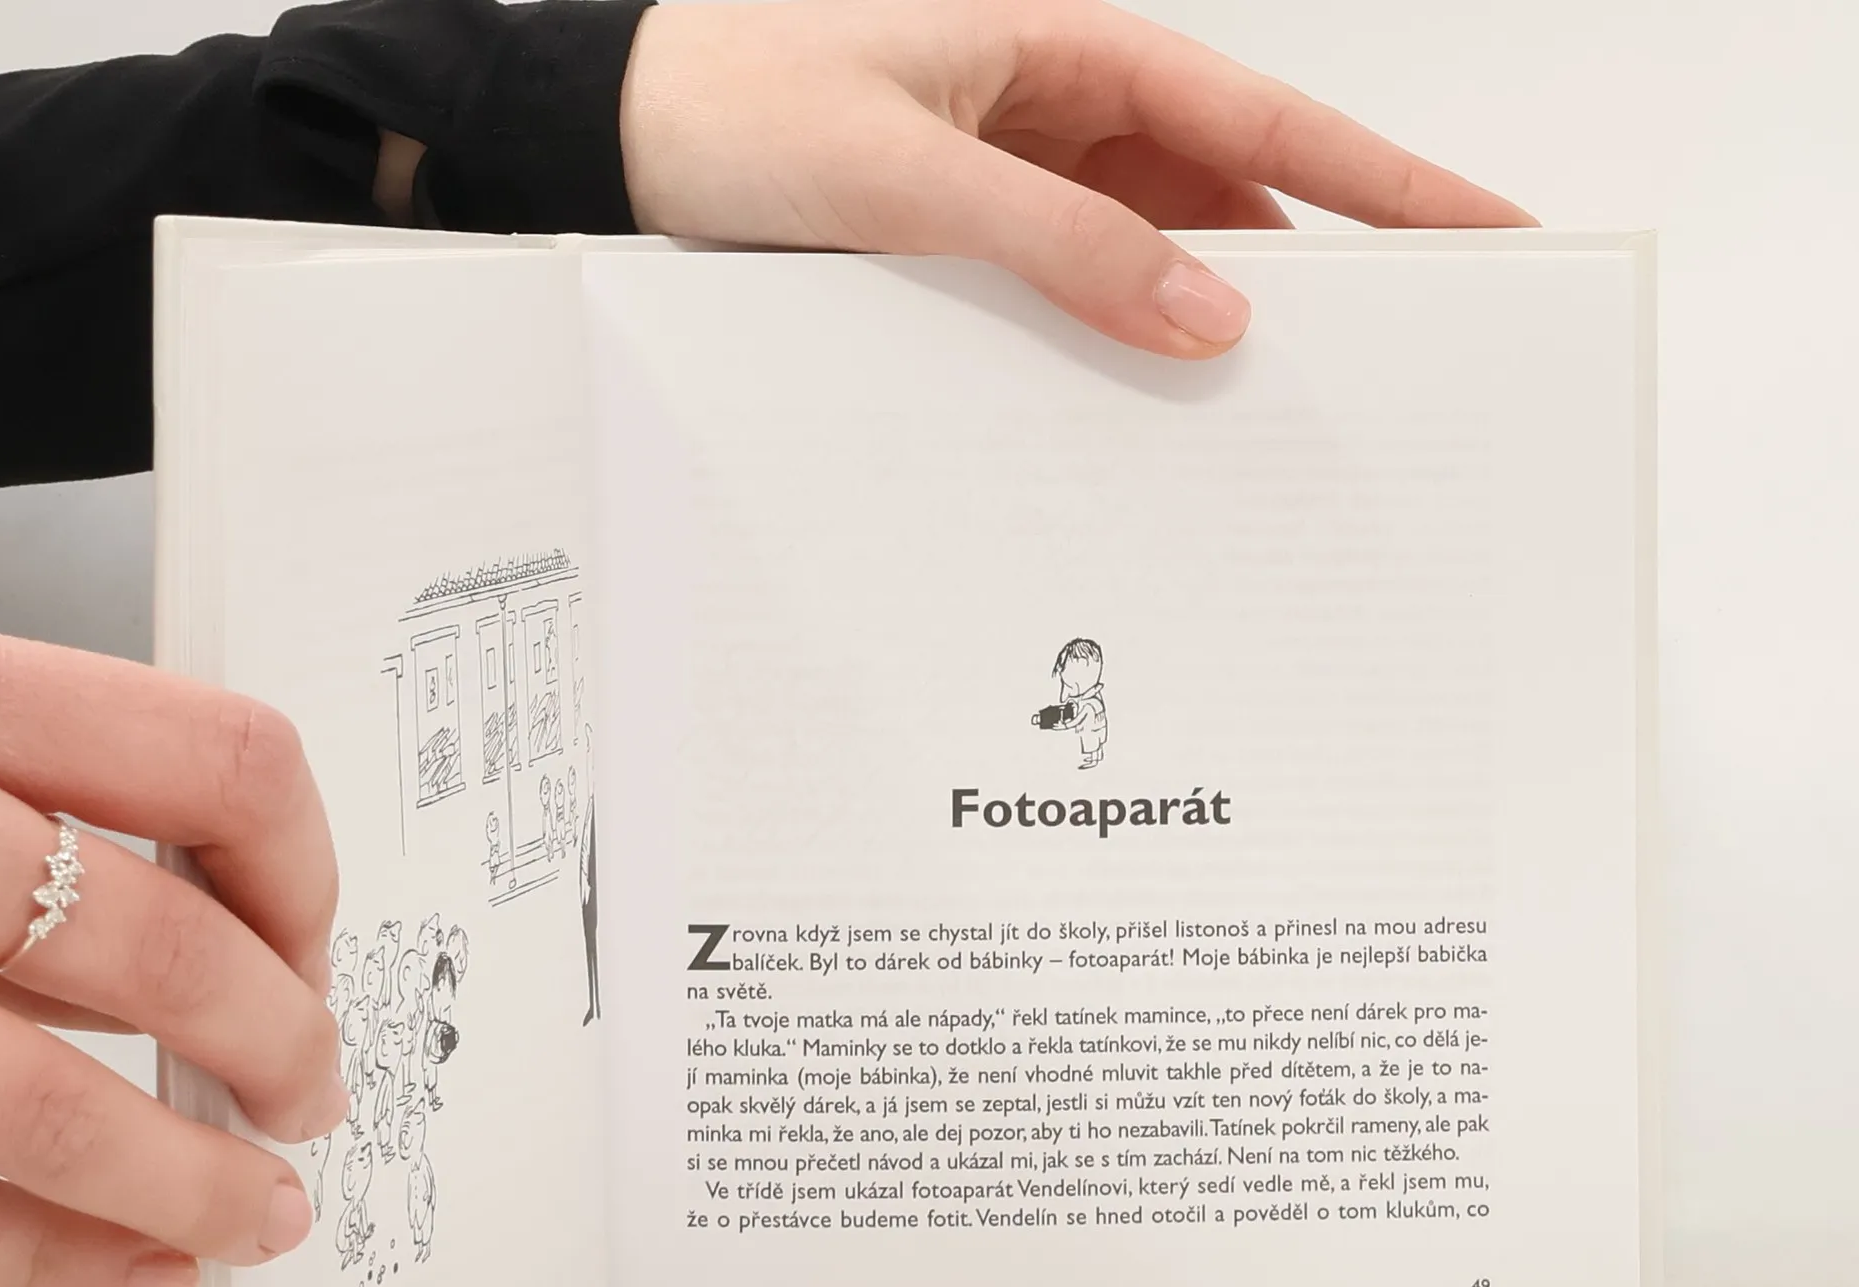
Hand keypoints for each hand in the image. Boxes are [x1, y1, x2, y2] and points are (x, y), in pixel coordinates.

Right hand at [0, 621, 345, 1286]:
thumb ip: (36, 805)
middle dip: (277, 1050)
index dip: (303, 878)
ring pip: (40, 1100)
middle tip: (306, 1101)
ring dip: (180, 1183)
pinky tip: (125, 1274)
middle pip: (160, 946)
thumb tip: (243, 945)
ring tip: (246, 1219)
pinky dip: (46, 1258)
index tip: (314, 950)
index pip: (218, 765)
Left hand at [619, 0, 1532, 355]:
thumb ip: (1059, 245)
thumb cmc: (734, 110)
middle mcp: (1065, 112)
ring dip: (1214, 326)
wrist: (614, 137)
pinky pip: (1087, 292)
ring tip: (1288, 416)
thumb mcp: (906, 180)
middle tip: (1414, 360)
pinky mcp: (984, 241)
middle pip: (1237, 194)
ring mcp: (1028, 180)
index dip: (1388, 183)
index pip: (1268, 121)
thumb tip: (1207, 313)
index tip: (1491, 232)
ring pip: (1165, 254)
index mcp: (1070, 51)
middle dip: (1325, 271)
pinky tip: (1150, 409)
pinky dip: (1125, 345)